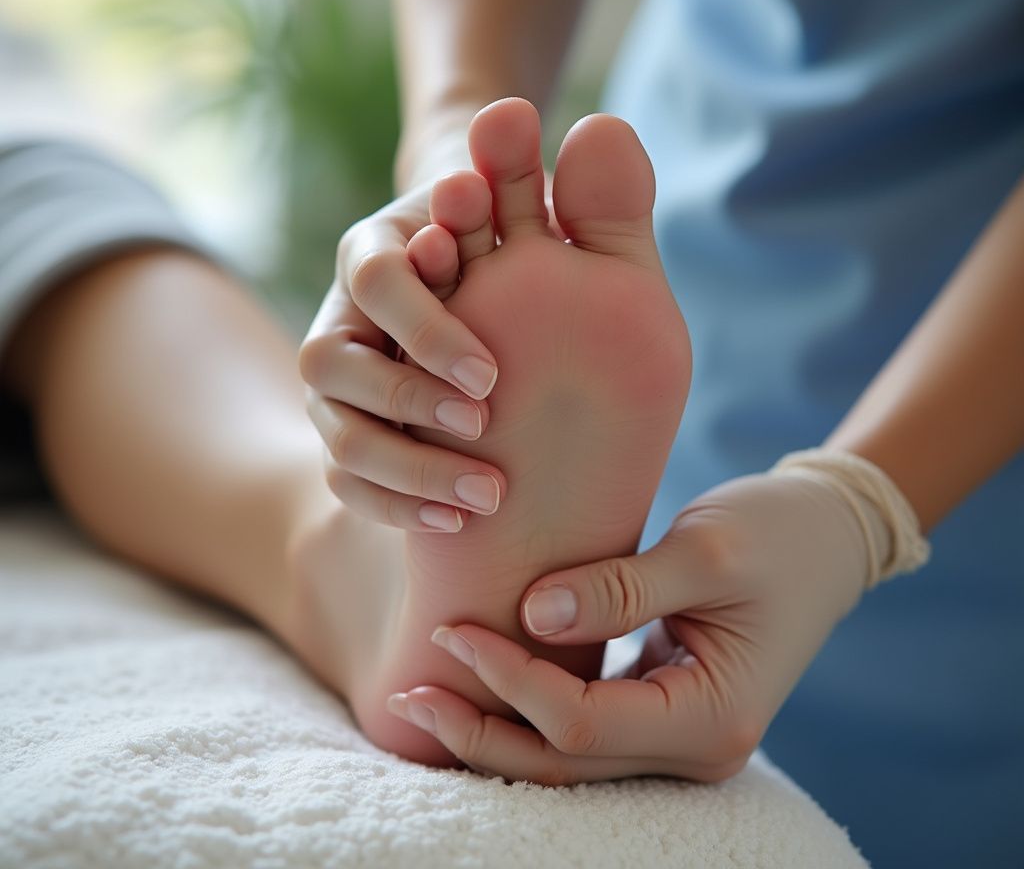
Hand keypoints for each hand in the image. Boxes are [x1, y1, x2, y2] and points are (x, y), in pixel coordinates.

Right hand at [299, 156, 506, 534]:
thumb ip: (539, 174)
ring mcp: (338, 379)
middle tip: (485, 432)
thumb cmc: (512, 239)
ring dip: (404, 468)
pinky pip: (346, 478)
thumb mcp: (529, 202)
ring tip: (482, 497)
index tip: (493, 376)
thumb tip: (545, 120)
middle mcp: (343, 312)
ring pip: (334, 430)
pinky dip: (393, 504)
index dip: (425, 325)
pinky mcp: (348, 429)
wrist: (482, 275)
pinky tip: (456, 523)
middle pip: (332, 363)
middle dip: (407, 401)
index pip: (375, 276)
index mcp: (377, 247)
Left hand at [388, 472, 875, 783]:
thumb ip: (620, 589)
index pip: (583, 726)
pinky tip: (481, 685)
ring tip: (421, 697)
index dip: (512, 684)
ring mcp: (680, 736)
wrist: (826, 537)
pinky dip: (527, 712)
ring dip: (495, 730)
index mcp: (712, 718)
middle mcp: (696, 748)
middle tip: (406, 692)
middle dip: (481, 731)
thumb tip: (531, 616)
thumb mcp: (705, 551)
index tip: (456, 630)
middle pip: (564, 764)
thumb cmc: (775, 534)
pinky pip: (583, 730)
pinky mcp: (663, 709)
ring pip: (567, 759)